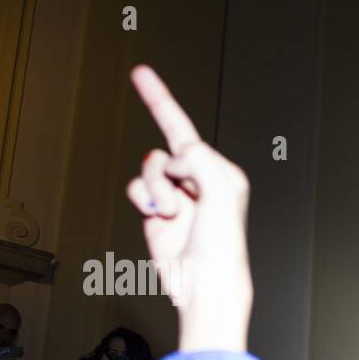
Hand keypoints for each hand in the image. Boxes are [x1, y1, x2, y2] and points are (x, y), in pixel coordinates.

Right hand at [126, 66, 250, 352]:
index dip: (159, 100)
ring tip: (173, 213)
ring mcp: (175, 196)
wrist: (202, 286)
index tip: (140, 73)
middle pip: (164, 150)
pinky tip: (160, 216)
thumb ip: (201, 162)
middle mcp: (198, 181)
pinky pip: (137, 189)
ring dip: (156, 188)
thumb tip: (179, 151)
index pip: (185, 130)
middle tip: (179, 200)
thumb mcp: (221, 196)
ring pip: (148, 169)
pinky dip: (144, 199)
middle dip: (166, 171)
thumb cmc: (221, 248)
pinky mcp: (156, 212)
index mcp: (220, 173)